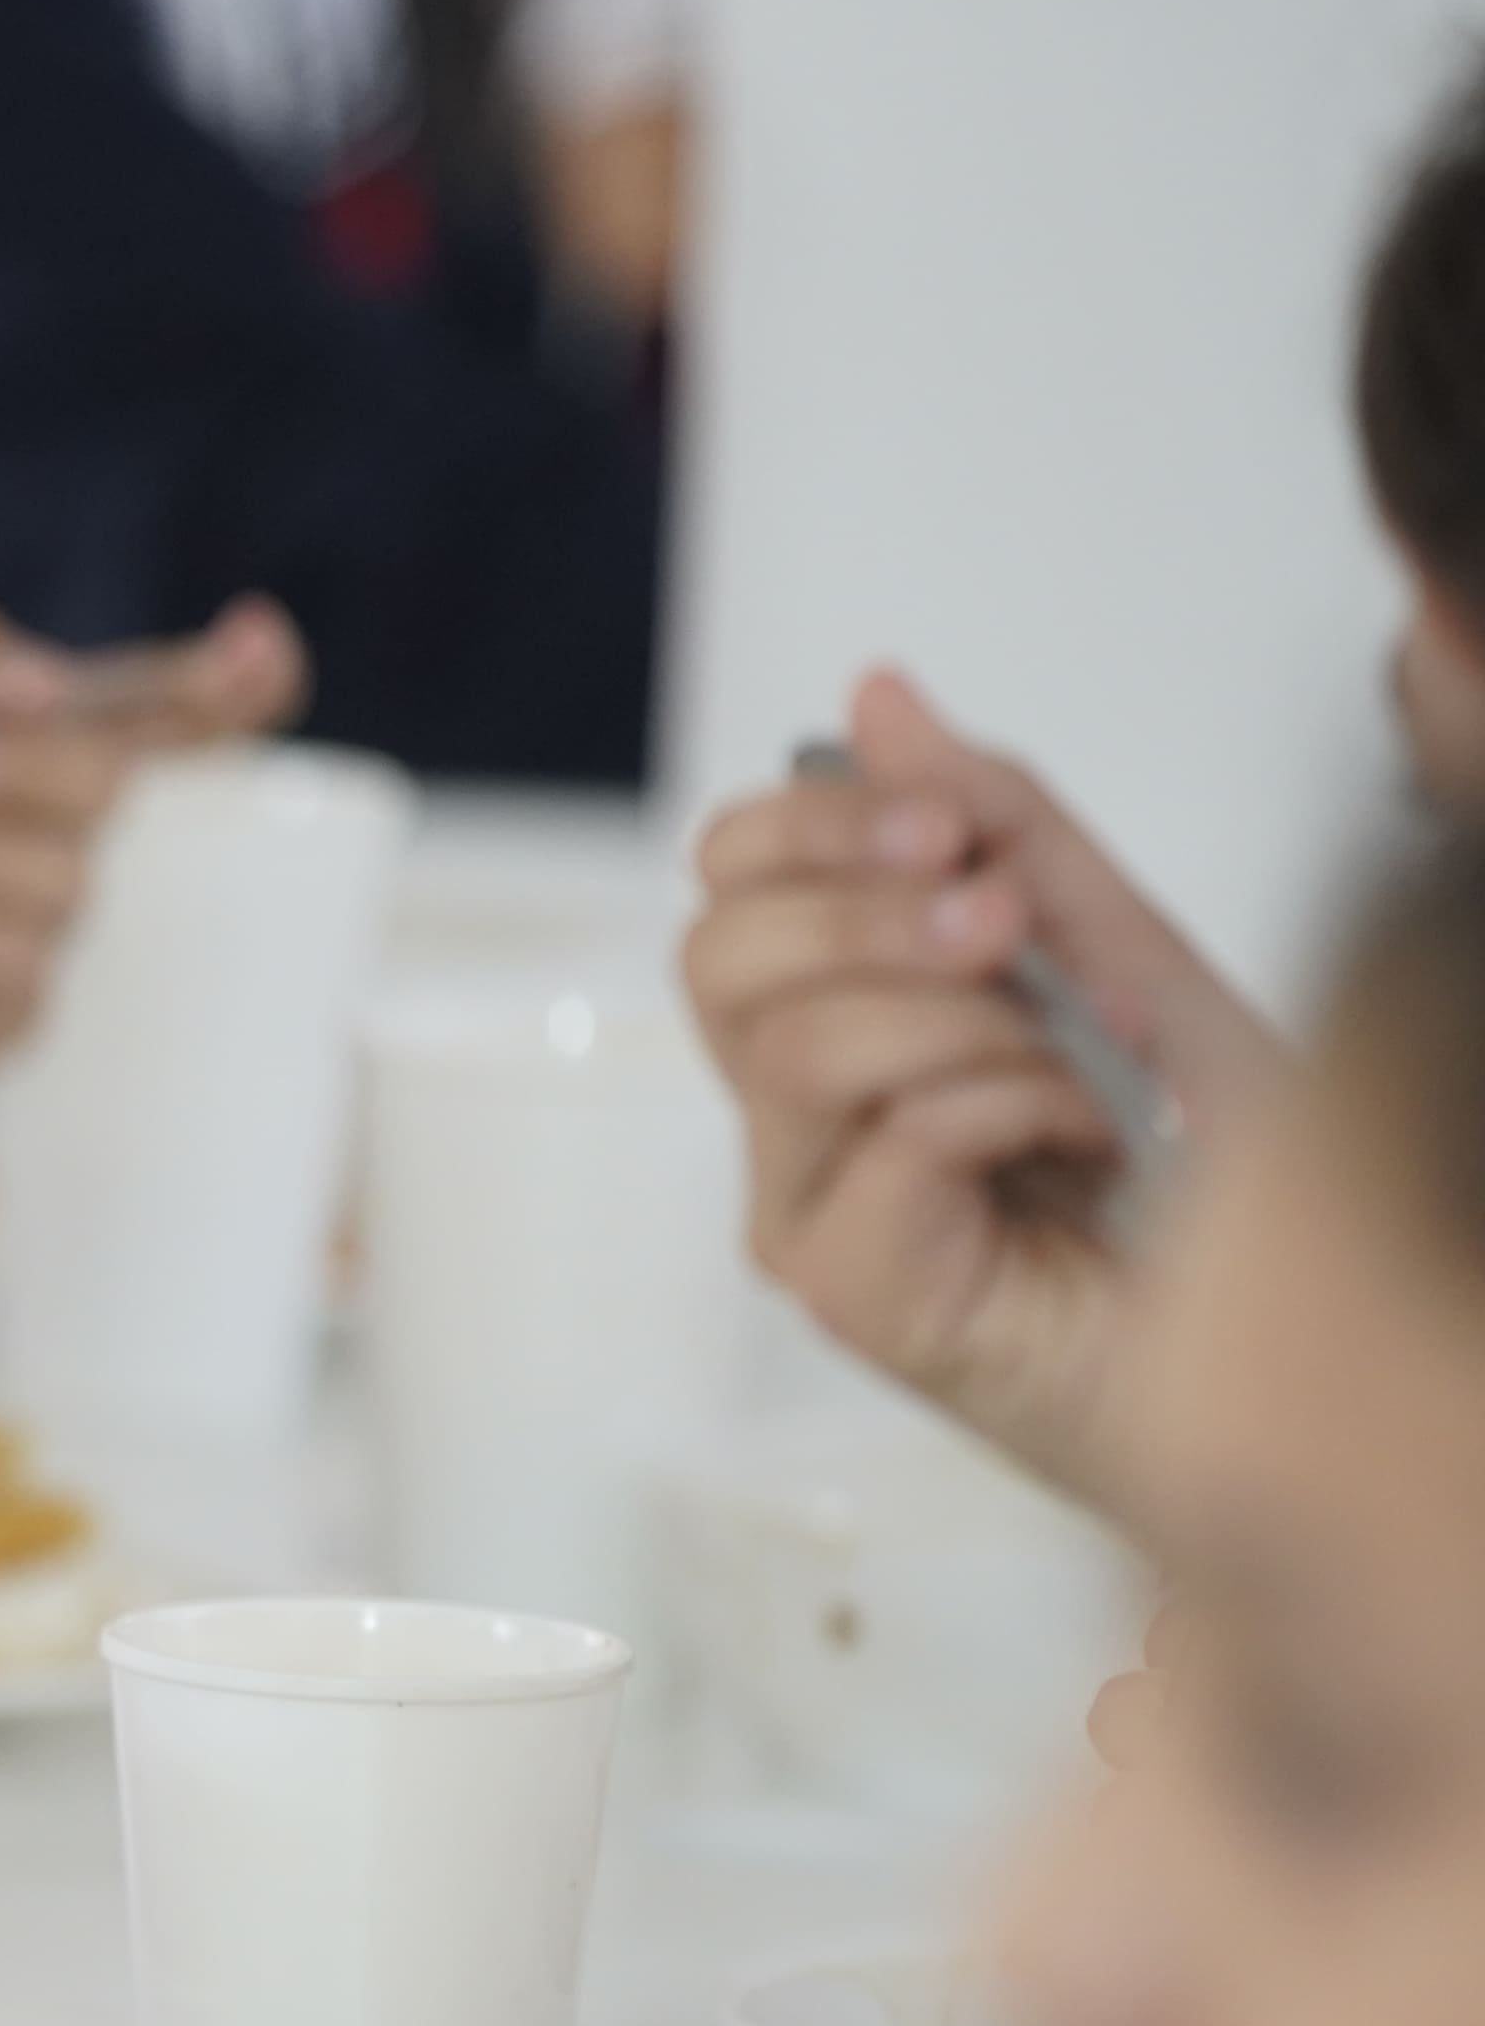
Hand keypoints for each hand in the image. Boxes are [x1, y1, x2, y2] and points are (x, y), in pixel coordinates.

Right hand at [674, 666, 1283, 1509]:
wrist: (1309, 1330)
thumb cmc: (1219, 1170)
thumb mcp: (1115, 947)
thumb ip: (998, 819)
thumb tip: (879, 695)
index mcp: (841, 1020)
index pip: (723, 882)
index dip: (812, 825)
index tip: (945, 825)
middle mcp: (799, 1117)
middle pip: (716, 953)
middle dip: (876, 911)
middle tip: (1005, 930)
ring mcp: (810, 1208)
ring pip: (796, 1045)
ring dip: (976, 1029)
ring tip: (1077, 1078)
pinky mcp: (851, 1290)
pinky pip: (892, 1141)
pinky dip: (1019, 1116)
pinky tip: (1087, 1155)